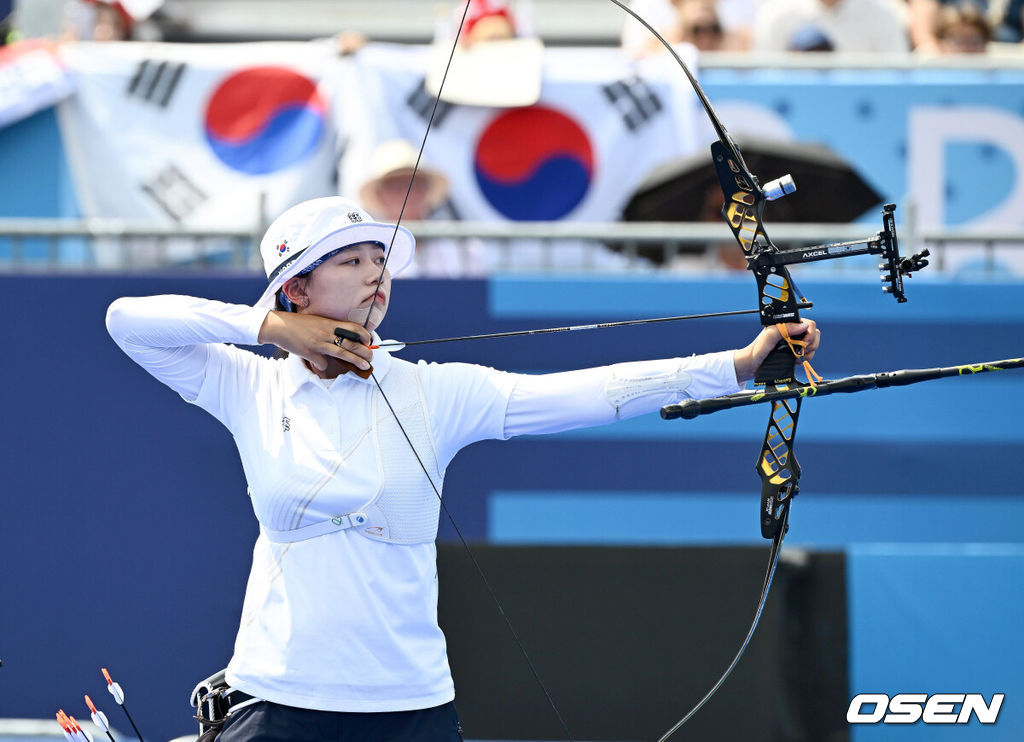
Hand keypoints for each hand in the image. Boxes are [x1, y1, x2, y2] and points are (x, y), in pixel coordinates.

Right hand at [258, 311, 373, 372]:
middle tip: (372, 357)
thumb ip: (329, 328)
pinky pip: (322, 363)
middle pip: (351, 343)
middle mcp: (326, 332)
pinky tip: (321, 365)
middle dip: (365, 351)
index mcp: (329, 323)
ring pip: (342, 353)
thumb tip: (340, 338)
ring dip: (356, 361)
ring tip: (365, 366)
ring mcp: (319, 343)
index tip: (369, 341)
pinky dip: (323, 365)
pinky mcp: (310, 352)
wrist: (279, 326)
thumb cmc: (297, 324)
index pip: (352, 327)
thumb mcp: (317, 321)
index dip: (364, 334)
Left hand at [733, 320, 819, 382]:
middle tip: (801, 351)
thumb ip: (785, 328)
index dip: (810, 333)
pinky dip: (805, 358)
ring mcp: (794, 342)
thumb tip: (804, 325)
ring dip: (808, 352)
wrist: (752, 365)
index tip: (804, 342)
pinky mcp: (795, 352)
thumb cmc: (756, 350)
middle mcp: (792, 332)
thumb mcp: (769, 336)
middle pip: (814, 333)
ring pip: (812, 344)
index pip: (808, 323)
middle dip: (811, 344)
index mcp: (787, 325)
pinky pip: (808, 353)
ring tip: (797, 356)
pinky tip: (796, 360)